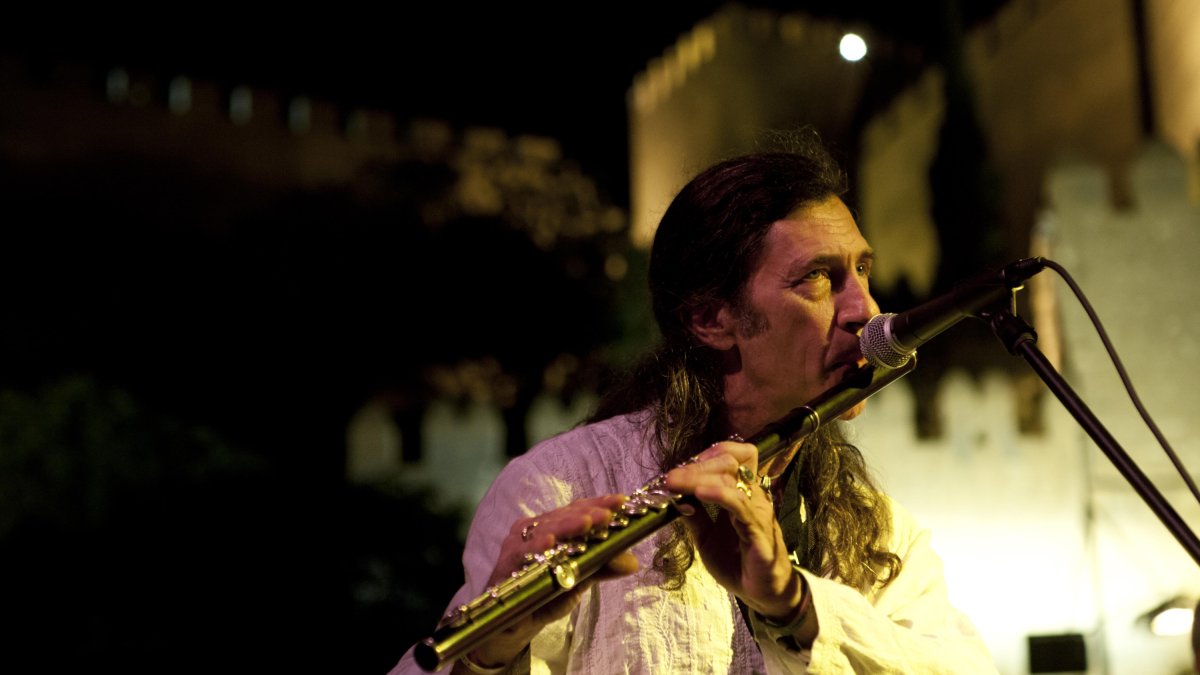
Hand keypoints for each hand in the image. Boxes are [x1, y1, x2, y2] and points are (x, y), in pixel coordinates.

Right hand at [465, 494, 637, 668]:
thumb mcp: (578, 580)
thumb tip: (632, 562)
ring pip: (544, 529)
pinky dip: (535, 547)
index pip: (577, 510)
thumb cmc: (545, 594)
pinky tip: (548, 543)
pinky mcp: (506, 564)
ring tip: (586, 522)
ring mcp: (518, 544)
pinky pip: (522, 554)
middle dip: (587, 514)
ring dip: (566, 526)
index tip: (621, 501)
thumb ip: (601, 567)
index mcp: (552, 527)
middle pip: (563, 516)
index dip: (598, 503)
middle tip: (608, 514)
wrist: (514, 625)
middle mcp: (534, 530)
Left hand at [663, 440, 803, 621]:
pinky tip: (699, 493)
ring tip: (675, 483)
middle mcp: (753, 496)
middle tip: (670, 477)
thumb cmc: (736, 562)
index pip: (734, 455)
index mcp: (742, 493)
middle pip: (730, 461)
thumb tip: (673, 497)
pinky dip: (719, 494)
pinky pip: (740, 506)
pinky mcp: (759, 533)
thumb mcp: (705, 537)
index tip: (681, 466)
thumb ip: (693, 516)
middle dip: (697, 465)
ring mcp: (758, 512)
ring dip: (699, 477)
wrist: (760, 593)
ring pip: (732, 479)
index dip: (709, 453)